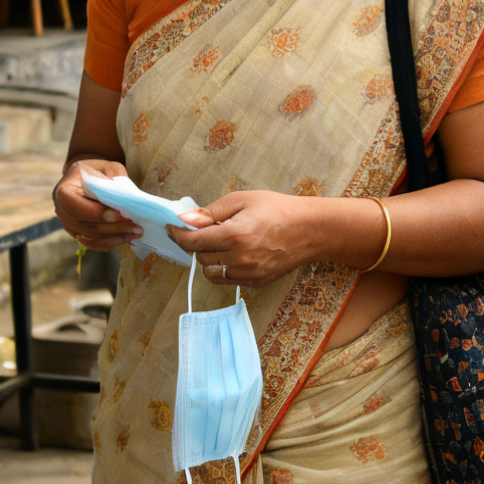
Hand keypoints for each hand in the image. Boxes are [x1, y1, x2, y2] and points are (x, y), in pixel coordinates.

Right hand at [54, 158, 140, 250]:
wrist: (87, 177)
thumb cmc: (98, 170)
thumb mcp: (108, 169)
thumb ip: (115, 183)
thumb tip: (128, 202)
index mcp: (64, 189)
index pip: (76, 205)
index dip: (98, 213)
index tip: (122, 215)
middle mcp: (61, 209)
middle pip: (84, 226)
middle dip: (112, 228)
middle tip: (136, 228)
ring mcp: (67, 223)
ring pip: (89, 237)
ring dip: (113, 237)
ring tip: (134, 234)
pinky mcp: (76, 232)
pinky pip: (91, 242)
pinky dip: (107, 243)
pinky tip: (124, 238)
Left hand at [172, 190, 332, 285]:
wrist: (310, 230)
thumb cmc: (278, 209)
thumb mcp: (243, 200)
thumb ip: (211, 212)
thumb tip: (185, 220)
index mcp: (234, 235)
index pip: (192, 242)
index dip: (178, 235)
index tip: (173, 228)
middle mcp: (239, 259)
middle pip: (200, 257)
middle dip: (198, 243)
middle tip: (208, 229)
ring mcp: (247, 274)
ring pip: (211, 272)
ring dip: (209, 258)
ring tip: (223, 243)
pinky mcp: (255, 283)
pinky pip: (227, 279)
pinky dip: (224, 268)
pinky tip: (236, 253)